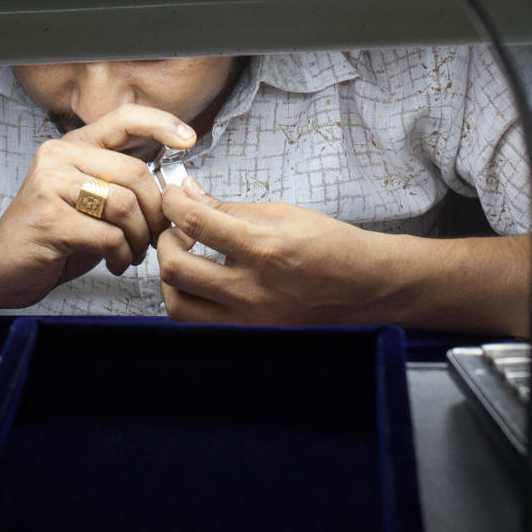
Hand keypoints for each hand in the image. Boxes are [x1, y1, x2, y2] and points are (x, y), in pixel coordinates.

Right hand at [0, 104, 193, 310]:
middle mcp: (59, 157)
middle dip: (156, 212)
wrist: (0, 265)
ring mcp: (50, 186)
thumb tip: (177, 193)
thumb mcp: (90, 203)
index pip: (122, 118)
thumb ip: (123, 189)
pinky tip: (116, 263)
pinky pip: (109, 236)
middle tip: (155, 237)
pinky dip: (122, 255)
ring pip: (125, 205)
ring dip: (139, 238)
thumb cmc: (52, 236)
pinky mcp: (49, 220)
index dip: (160, 122)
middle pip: (135, 173)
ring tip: (132, 253)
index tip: (189, 138)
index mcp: (72, 146)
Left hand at [156, 180, 411, 324]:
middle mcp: (254, 291)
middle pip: (176, 269)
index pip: (197, 223)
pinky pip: (198, 326)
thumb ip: (229, 207)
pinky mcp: (250, 339)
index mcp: (265, 250)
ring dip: (171, 276)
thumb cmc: (329, 245)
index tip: (171, 194)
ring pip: (178, 305)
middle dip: (166, 240)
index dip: (173, 202)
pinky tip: (200, 283)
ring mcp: (251, 322)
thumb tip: (189, 192)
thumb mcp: (281, 214)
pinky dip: (188, 301)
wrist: (366, 287)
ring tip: (185, 257)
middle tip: (177, 228)